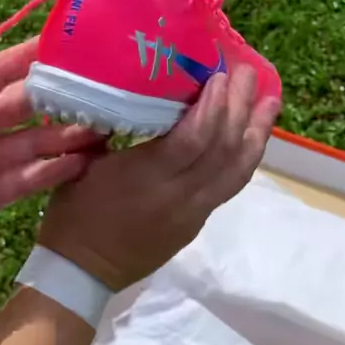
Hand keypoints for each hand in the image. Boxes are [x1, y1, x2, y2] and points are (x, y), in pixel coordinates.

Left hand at [0, 39, 102, 267]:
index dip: (24, 57)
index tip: (63, 42)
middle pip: (21, 108)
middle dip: (59, 97)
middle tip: (102, 92)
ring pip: (31, 145)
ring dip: (67, 136)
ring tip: (106, 130)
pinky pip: (26, 181)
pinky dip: (55, 172)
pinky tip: (84, 165)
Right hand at [39, 65, 280, 290]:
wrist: (82, 273)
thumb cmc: (74, 213)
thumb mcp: (84, 163)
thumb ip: (114, 128)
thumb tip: (138, 89)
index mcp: (145, 179)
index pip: (194, 140)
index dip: (213, 106)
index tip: (220, 73)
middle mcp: (179, 196)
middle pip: (224, 150)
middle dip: (240, 106)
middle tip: (248, 71)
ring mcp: (194, 212)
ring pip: (238, 170)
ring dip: (257, 132)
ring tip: (270, 100)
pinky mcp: (198, 222)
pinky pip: (231, 184)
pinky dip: (246, 156)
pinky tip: (253, 136)